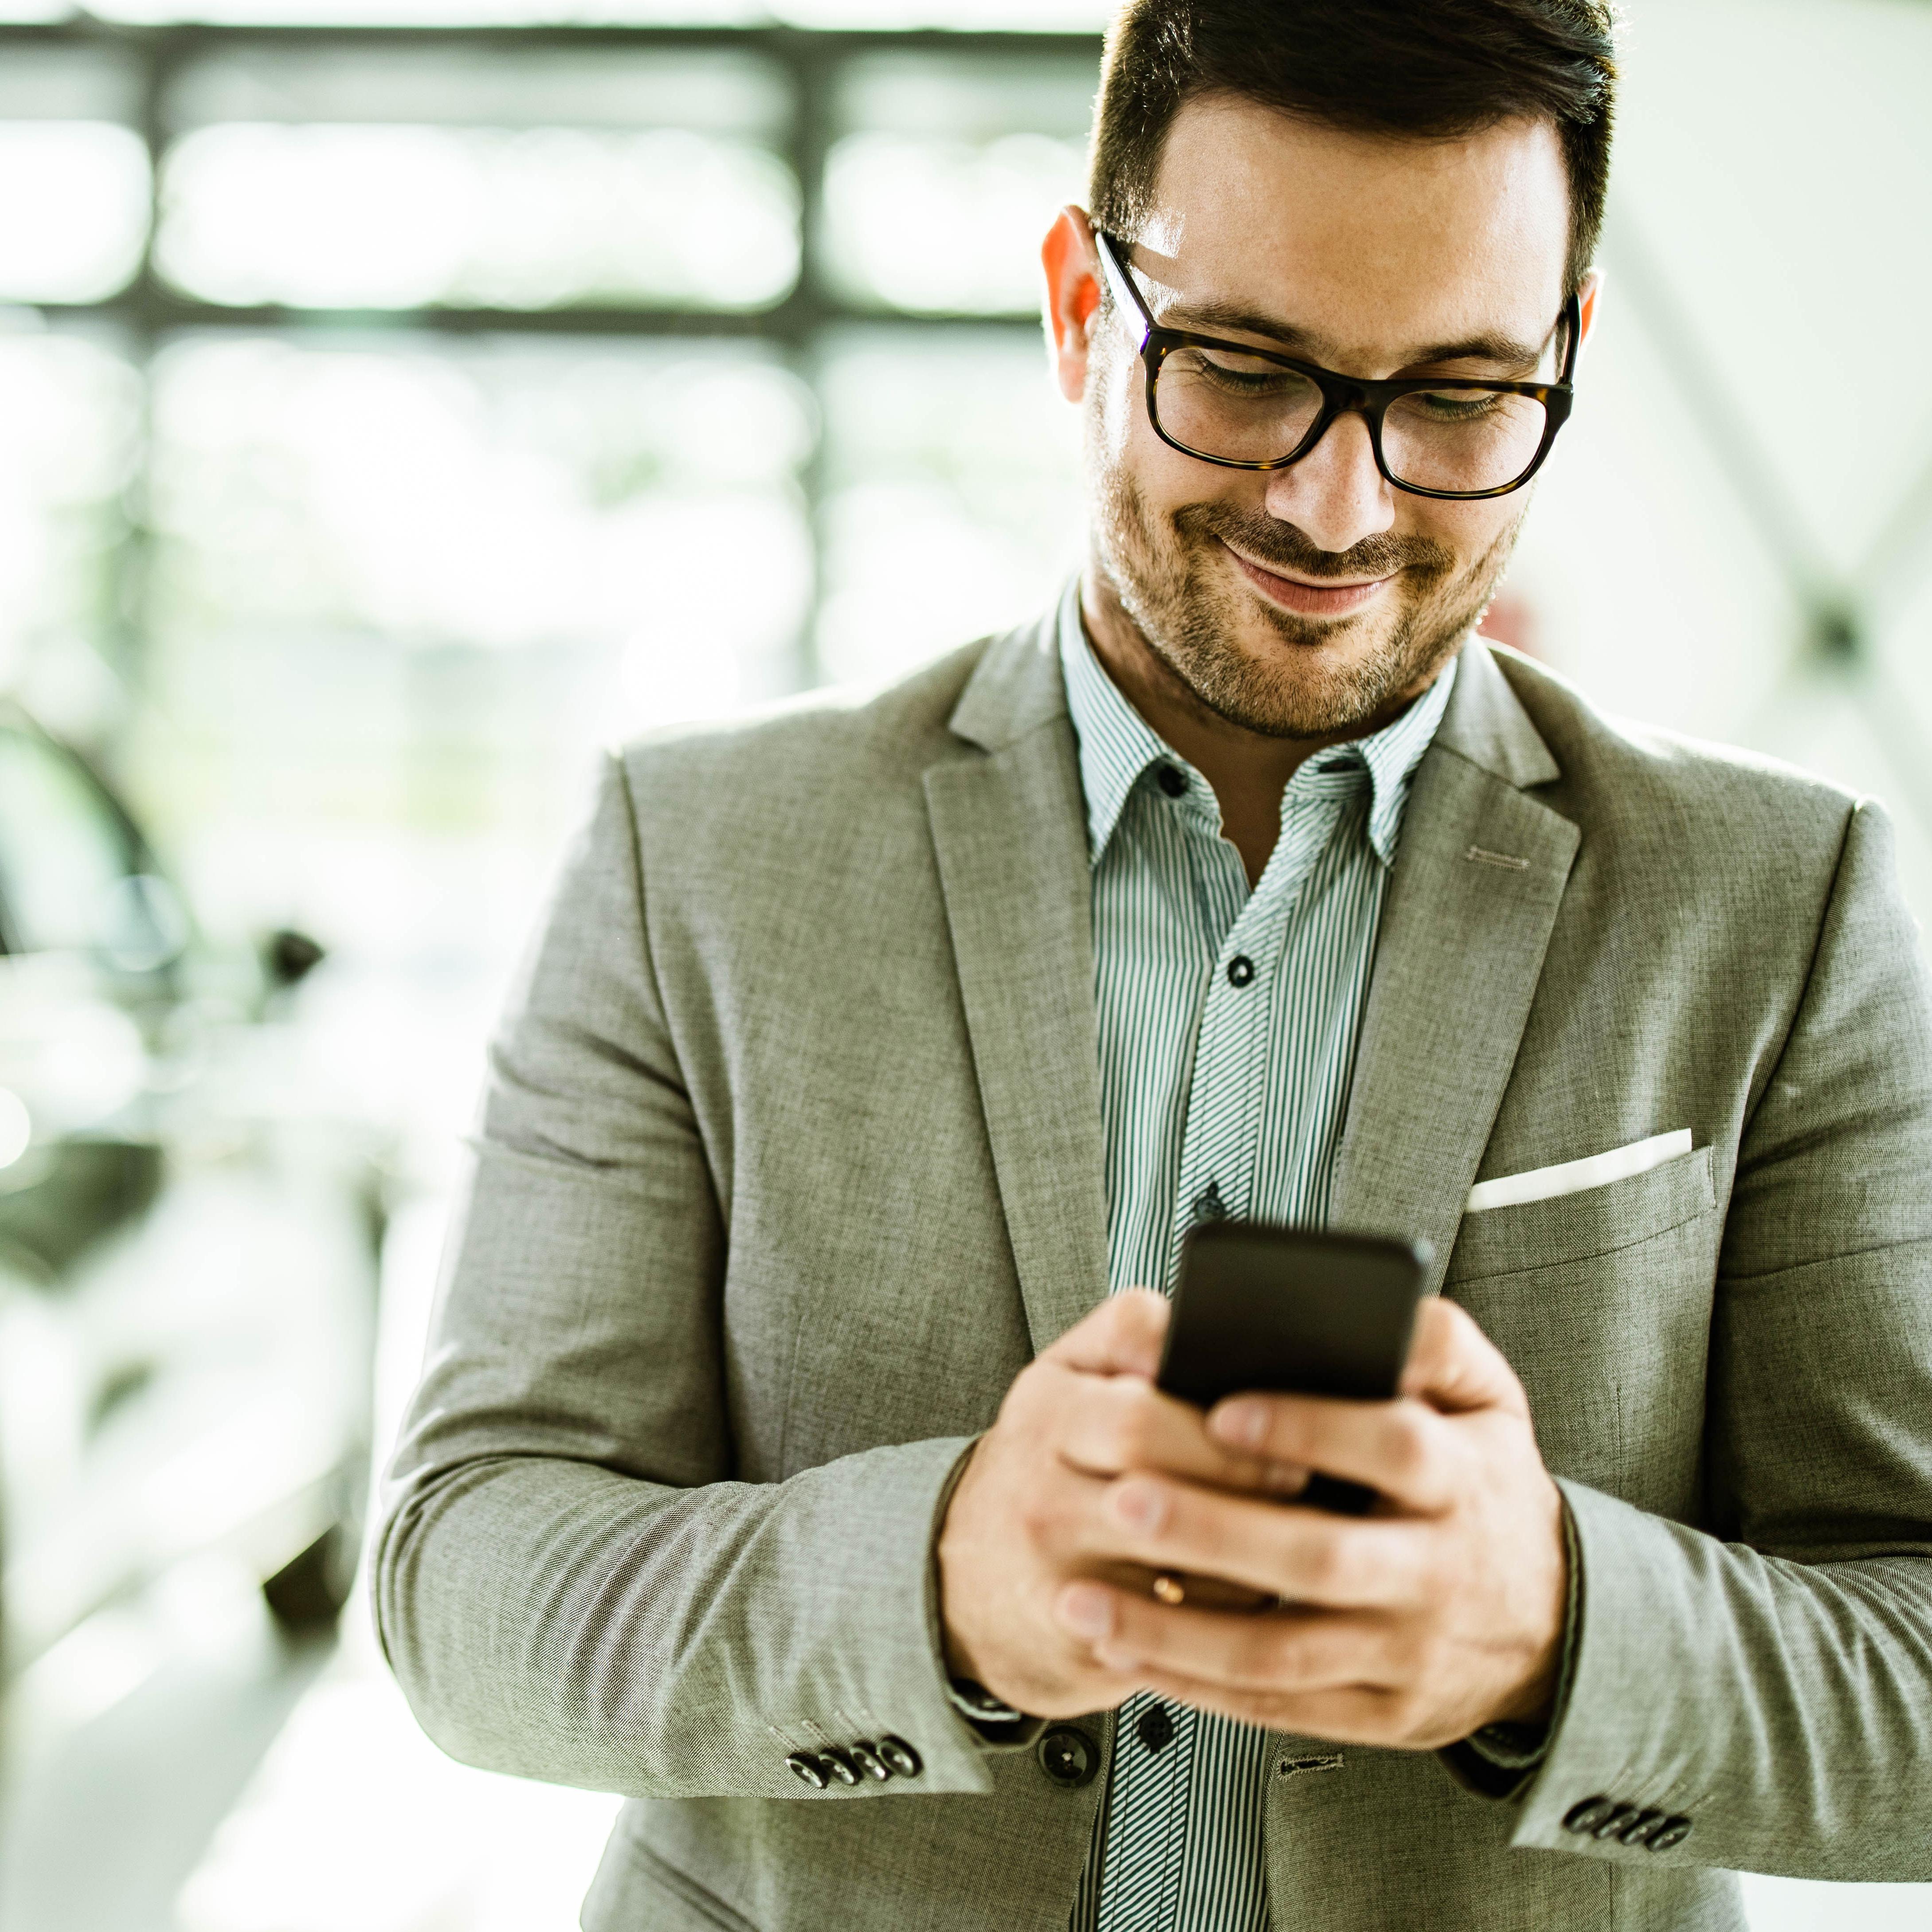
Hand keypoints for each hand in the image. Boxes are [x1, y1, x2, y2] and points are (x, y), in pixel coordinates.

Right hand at [936, 1291, 1302, 1718]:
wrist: (971, 1581)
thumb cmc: (1047, 1461)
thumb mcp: (1066, 1380)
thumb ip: (1128, 1335)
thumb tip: (1207, 1322)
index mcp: (1045, 1410)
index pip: (1134, 1404)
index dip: (1210, 1414)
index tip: (1269, 1416)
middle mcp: (1039, 1490)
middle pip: (1156, 1479)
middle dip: (1238, 1475)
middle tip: (1300, 1474)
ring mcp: (1056, 1571)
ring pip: (1176, 1560)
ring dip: (1249, 1547)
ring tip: (1298, 1529)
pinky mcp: (1083, 1642)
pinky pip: (1180, 1628)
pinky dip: (1231, 1609)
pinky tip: (1260, 1587)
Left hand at [1047, 1297, 1567, 1748]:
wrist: (1552, 1623)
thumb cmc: (1488, 1488)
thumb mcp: (1491, 1401)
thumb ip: (1441, 1343)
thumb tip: (1385, 1311)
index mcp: (1462, 1479)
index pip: (1394, 1447)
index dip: (1310, 1426)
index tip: (1221, 1410)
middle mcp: (1436, 1571)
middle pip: (1322, 1557)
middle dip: (1215, 1532)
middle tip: (1123, 1499)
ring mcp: (1407, 1651)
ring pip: (1283, 1651)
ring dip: (1177, 1629)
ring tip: (1085, 1600)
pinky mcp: (1380, 1715)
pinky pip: (1278, 1704)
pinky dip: (1196, 1683)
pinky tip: (1129, 1651)